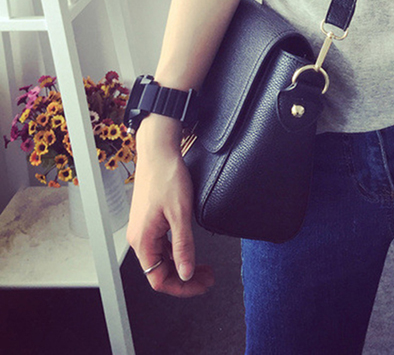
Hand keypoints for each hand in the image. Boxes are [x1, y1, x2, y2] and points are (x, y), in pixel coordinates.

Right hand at [126, 121, 214, 297]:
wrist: (158, 152)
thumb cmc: (166, 177)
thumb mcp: (180, 213)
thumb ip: (183, 245)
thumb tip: (186, 272)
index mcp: (143, 240)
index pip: (159, 279)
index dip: (182, 286)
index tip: (201, 284)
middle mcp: (139, 238)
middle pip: (160, 271)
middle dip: (185, 277)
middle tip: (208, 277)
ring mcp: (143, 229)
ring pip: (162, 258)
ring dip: (182, 264)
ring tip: (205, 266)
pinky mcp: (149, 220)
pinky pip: (161, 244)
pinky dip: (177, 251)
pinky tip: (190, 249)